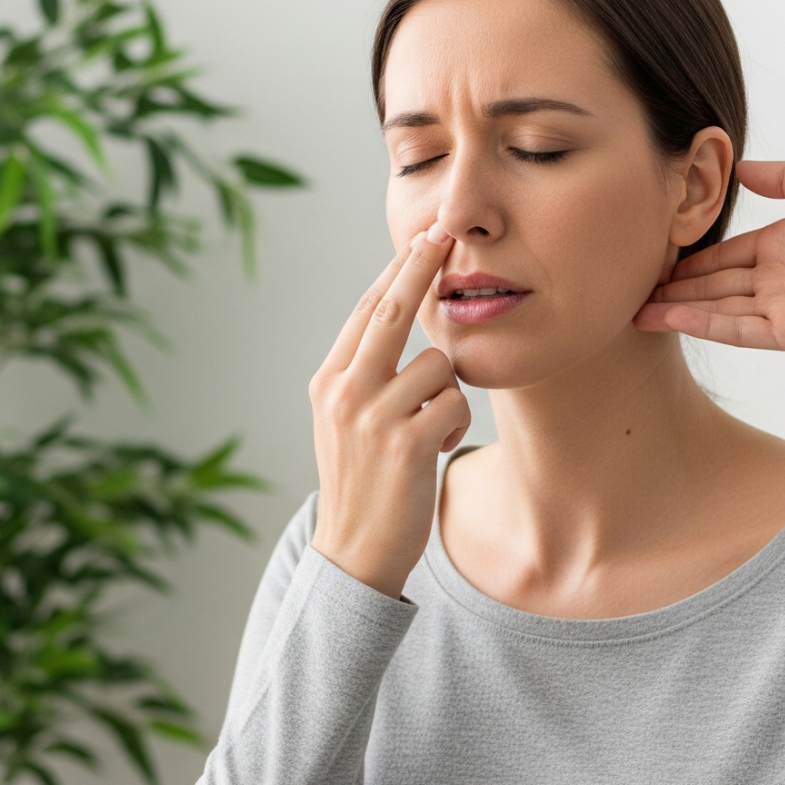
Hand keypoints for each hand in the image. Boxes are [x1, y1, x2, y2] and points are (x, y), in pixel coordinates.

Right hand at [308, 228, 472, 597]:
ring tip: (429, 431)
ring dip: (448, 396)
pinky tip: (435, 450)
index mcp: (329, 382)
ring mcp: (373, 417)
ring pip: (439, 366)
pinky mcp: (406, 443)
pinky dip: (455, 425)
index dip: (397, 271)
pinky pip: (455, 404)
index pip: (365, 311)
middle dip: (420, 267)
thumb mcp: (346, 422)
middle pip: (391, 311)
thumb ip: (365, 375)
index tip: (421, 238)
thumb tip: (396, 316)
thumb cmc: (362, 483)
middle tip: (442, 232)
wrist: (353, 552)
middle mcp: (345, 392)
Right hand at [633, 160, 784, 351]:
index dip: (690, 257)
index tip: (652, 254)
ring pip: (717, 310)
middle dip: (673, 288)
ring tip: (636, 310)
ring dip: (678, 311)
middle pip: (712, 285)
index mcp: (782, 246)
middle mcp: (776, 279)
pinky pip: (738, 329)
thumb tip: (741, 168)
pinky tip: (672, 319)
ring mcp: (780, 309)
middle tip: (629, 287)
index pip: (724, 254)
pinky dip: (704, 326)